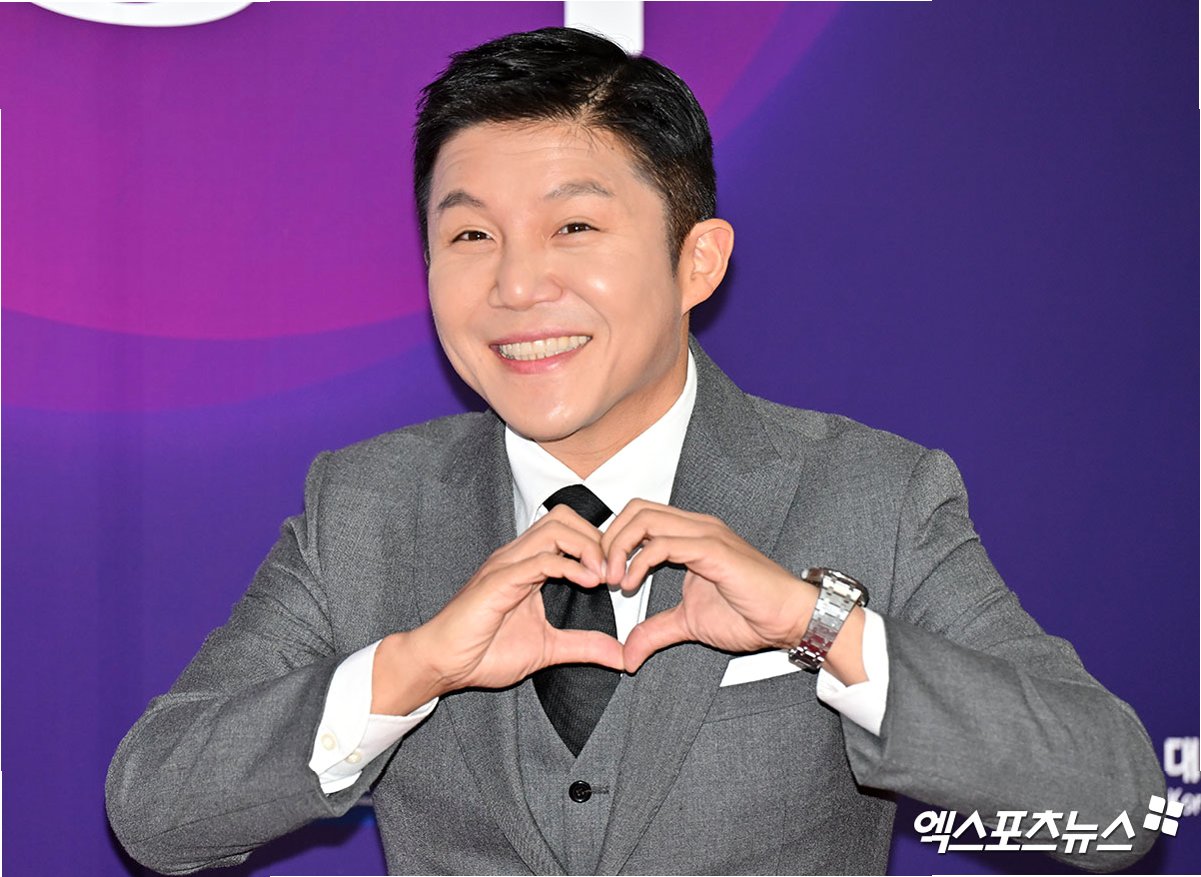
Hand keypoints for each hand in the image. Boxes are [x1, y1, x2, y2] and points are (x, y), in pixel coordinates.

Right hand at [372, 505, 623, 713]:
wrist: (442, 664)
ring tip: (603, 576)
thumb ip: (583, 646)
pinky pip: (539, 559)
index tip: (617, 576)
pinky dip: (570, 566)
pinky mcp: (498, 581)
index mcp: (528, 565)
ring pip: (555, 528)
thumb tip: (620, 655)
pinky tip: (588, 583)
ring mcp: (507, 565)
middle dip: (597, 539)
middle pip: (565, 517)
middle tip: (614, 573)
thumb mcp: (548, 649)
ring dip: (587, 548)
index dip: (598, 545)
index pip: (569, 529)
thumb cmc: (484, 652)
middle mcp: (517, 556)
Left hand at [603, 500, 865, 682]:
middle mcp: (695, 526)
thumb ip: (656, 632)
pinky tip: (631, 584)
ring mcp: (705, 534)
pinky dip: (638, 561)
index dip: (613, 541)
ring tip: (613, 580)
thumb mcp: (688, 624)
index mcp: (689, 535)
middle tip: (600, 574)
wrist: (788, 619)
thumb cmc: (750, 614)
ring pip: (645, 519)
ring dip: (618, 548)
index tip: (601, 575)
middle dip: (609, 539)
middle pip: (635, 509)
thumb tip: (628, 654)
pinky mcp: (713, 549)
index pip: (638, 516)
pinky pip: (664, 543)